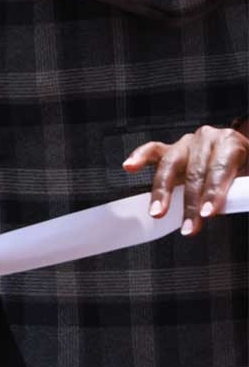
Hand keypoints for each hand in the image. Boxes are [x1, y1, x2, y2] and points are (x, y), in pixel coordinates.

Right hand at [124, 123, 248, 236]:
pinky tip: (129, 166)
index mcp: (230, 143)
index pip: (220, 168)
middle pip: (194, 172)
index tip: (209, 213)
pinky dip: (140, 157)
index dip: (214, 192)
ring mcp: (186, 143)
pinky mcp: (170, 148)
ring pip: (170, 165)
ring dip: (163, 192)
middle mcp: (206, 139)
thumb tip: (230, 206)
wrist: (243, 157)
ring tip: (157, 212)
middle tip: (189, 227)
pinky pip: (153, 151)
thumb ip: (242, 190)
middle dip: (190, 203)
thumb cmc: (246, 169)